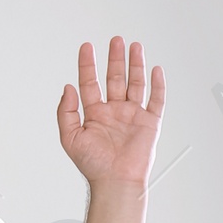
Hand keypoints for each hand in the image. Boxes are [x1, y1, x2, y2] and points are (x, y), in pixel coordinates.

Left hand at [57, 38, 163, 189]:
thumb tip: (68, 88)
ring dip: (135, 65)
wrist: (116, 181)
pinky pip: (156, 99)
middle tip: (115, 41)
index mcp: (95, 114)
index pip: (90, 83)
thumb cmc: (94, 165)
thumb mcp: (70, 137)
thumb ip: (66, 112)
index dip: (88, 65)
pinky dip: (157, 84)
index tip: (87, 47)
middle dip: (115, 59)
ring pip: (135, 83)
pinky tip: (155, 70)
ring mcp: (132, 115)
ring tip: (134, 46)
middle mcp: (114, 112)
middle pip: (115, 78)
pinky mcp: (149, 122)